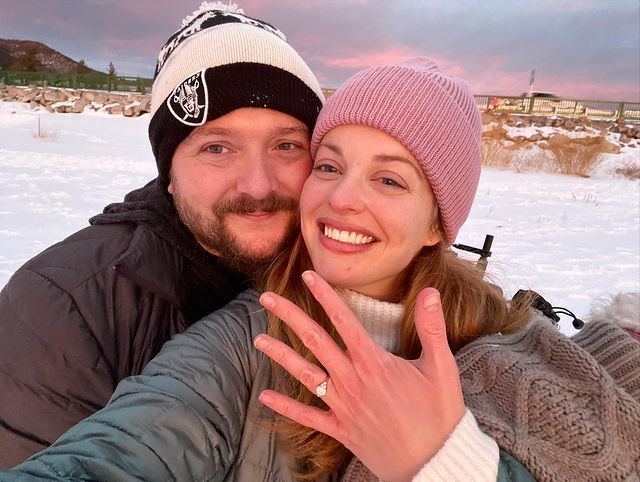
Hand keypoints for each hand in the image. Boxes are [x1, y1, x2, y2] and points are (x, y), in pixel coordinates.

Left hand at [254, 270, 465, 481]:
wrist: (433, 463)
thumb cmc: (439, 415)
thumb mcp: (441, 368)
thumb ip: (431, 327)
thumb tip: (429, 291)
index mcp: (374, 362)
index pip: (343, 320)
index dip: (325, 295)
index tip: (308, 276)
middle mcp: (352, 379)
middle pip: (314, 340)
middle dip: (289, 316)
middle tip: (266, 298)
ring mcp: (342, 405)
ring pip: (304, 374)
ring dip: (280, 355)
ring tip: (257, 340)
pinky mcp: (340, 429)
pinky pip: (307, 417)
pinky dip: (286, 407)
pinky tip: (265, 396)